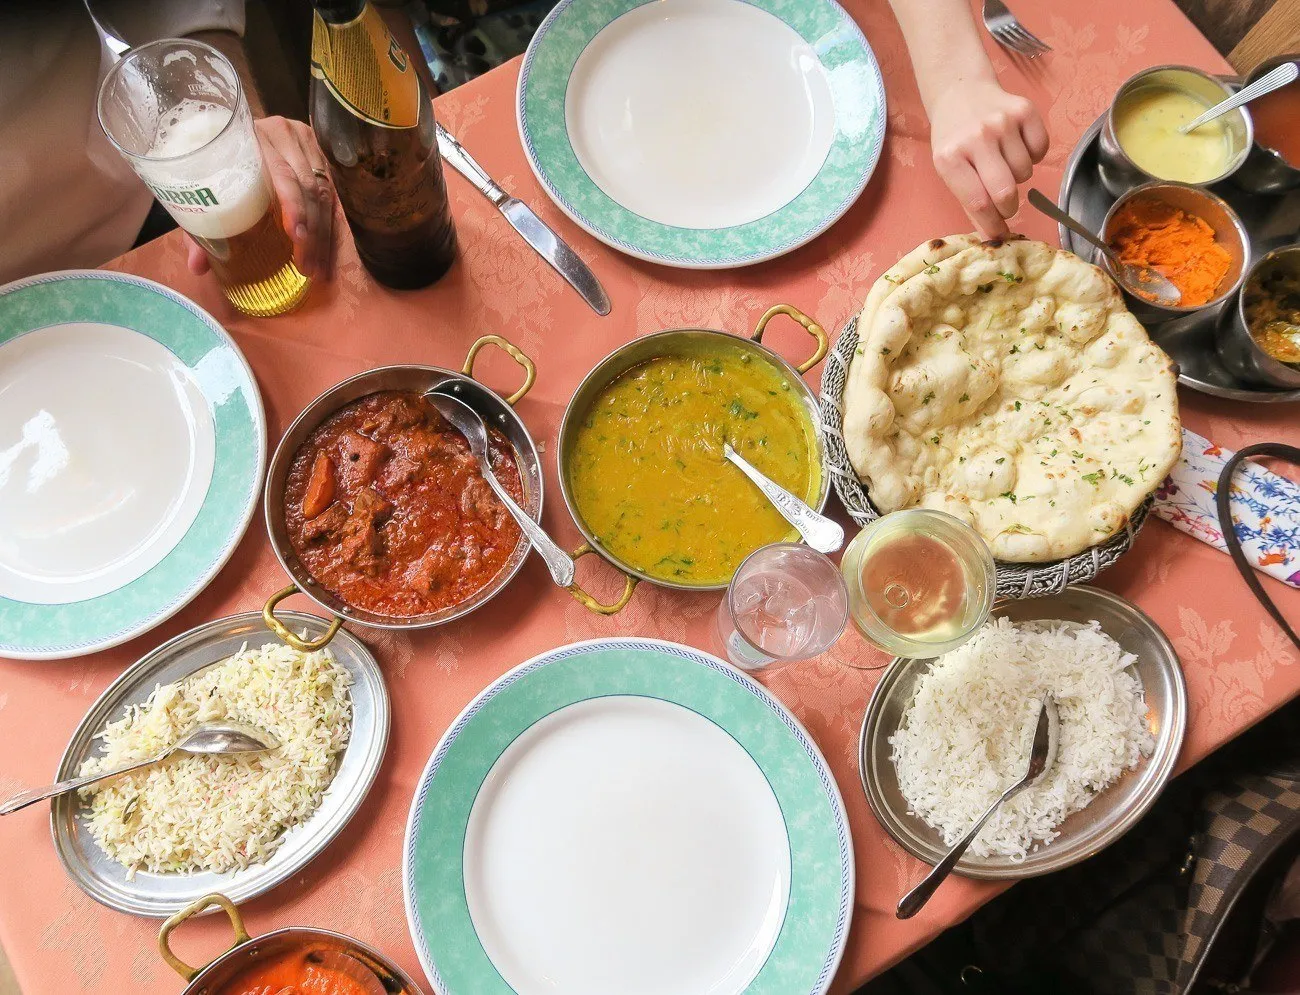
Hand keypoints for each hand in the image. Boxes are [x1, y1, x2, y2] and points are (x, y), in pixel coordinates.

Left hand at [185, 116, 334, 279]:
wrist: (228, 130)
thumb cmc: (216, 160)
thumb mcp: (206, 185)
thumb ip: (200, 224)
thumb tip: (197, 267)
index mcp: (253, 135)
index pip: (282, 172)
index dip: (293, 204)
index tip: (296, 235)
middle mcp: (284, 135)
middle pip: (308, 187)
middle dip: (311, 231)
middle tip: (306, 265)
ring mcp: (306, 144)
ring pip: (324, 193)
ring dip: (322, 234)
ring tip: (317, 267)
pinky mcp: (319, 156)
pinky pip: (331, 195)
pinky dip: (329, 226)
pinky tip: (325, 252)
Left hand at [928, 80, 1048, 238]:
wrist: (961, 92)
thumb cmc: (954, 138)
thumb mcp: (949, 170)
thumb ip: (970, 202)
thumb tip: (993, 236)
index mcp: (950, 157)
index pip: (978, 202)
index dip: (992, 224)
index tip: (1000, 235)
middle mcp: (977, 137)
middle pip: (1006, 191)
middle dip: (1009, 208)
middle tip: (1005, 205)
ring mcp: (1003, 122)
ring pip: (1025, 172)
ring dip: (1018, 177)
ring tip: (1003, 164)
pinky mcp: (1025, 110)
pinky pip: (1041, 150)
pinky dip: (1033, 157)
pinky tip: (1016, 147)